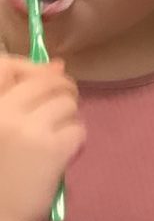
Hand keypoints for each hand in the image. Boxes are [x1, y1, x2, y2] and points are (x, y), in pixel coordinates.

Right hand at [0, 57, 83, 220]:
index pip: (9, 65)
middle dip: (63, 92)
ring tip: (56, 138)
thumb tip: (58, 64)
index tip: (46, 78)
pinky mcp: (52, 149)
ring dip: (69, 120)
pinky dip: (76, 142)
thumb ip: (18, 96)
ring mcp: (28, 129)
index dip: (35, 69)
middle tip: (61, 111)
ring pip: (68, 104)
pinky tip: (62, 155)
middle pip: (49, 81)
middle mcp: (3, 111)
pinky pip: (78, 130)